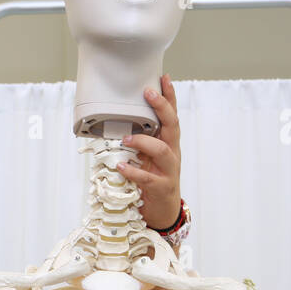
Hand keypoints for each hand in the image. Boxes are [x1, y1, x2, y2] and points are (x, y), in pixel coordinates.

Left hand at [117, 73, 182, 230]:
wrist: (164, 210)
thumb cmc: (154, 179)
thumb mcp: (148, 157)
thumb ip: (139, 141)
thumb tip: (118, 125)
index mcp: (168, 143)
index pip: (171, 116)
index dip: (169, 97)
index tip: (163, 78)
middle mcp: (172, 152)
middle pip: (172, 125)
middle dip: (162, 107)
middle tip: (148, 93)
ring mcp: (169, 170)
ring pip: (162, 149)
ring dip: (143, 141)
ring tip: (126, 138)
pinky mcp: (162, 187)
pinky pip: (148, 177)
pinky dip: (133, 171)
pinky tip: (121, 167)